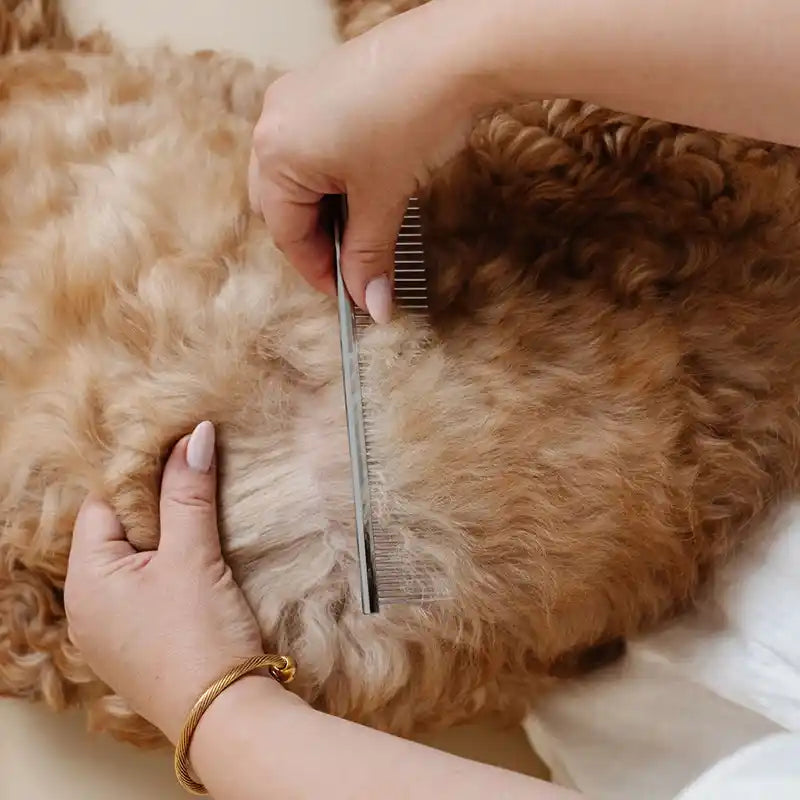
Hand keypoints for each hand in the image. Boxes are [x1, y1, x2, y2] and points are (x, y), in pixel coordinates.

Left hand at [64, 421, 267, 742]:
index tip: (179, 456)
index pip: (104, 505)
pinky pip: (147, 590)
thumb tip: (193, 435)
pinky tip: (199, 564)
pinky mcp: (140, 645)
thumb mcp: (193, 555)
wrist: (227, 716)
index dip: (141, 477)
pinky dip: (170, 570)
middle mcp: (88, 608)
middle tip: (197, 484)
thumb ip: (188, 492)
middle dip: (157, 506)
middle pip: (119, 532)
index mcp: (86, 582)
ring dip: (168, 539)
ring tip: (202, 520)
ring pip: (136, 562)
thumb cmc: (199, 637)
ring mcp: (113, 631)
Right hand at [248, 0, 486, 320]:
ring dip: (324, 210)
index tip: (349, 294)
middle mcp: (273, 122)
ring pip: (294, 177)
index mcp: (276, 153)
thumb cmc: (412, 120)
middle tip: (352, 266)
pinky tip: (362, 188)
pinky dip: (330, 178)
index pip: (285, 233)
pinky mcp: (320, 86)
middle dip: (315, 241)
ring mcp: (295, 99)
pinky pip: (309, 147)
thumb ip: (369, 256)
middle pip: (280, 205)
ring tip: (362, 229)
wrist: (456, 52)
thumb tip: (370, 305)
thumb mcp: (384, 199)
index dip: (318, 271)